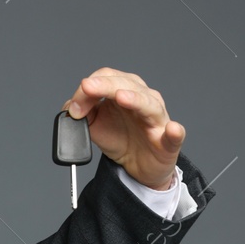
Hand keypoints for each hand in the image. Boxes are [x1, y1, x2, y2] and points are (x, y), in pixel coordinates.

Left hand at [62, 67, 184, 190]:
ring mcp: (157, 119)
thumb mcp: (94, 124)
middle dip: (104, 86)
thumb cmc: (120, 138)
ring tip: (121, 97)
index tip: (74, 106)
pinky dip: (174, 132)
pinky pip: (174, 135)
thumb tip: (70, 107)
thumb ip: (81, 112)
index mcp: (125, 91)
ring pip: (149, 105)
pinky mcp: (168, 142)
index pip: (107, 78)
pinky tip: (171, 129)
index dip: (88, 88)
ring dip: (135, 99)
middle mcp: (143, 99)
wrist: (138, 166)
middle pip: (126, 85)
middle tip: (87, 88)